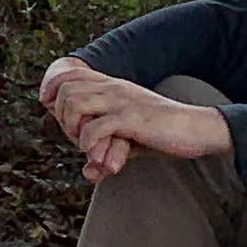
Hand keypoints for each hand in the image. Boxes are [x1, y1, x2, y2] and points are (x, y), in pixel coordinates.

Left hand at [41, 62, 230, 180]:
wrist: (197, 129)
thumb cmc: (164, 135)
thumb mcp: (129, 138)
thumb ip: (107, 149)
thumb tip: (89, 173)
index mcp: (113, 85)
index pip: (71, 73)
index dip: (52, 87)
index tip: (49, 106)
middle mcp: (114, 88)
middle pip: (66, 89)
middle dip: (60, 115)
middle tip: (74, 137)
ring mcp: (122, 102)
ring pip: (75, 103)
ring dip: (72, 127)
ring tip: (84, 144)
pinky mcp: (131, 119)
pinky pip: (95, 127)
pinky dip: (88, 142)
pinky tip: (96, 154)